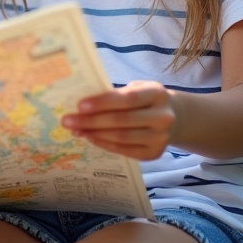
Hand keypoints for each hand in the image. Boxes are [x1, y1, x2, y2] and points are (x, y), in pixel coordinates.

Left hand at [61, 81, 176, 160]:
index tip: (80, 105)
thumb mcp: (138, 88)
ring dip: (94, 134)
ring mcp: (160, 138)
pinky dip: (104, 144)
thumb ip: (117, 94)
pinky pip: (124, 150)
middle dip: (91, 121)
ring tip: (76, 130)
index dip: (103, 103)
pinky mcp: (154, 154)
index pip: (127, 99)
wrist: (174, 117)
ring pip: (121, 137)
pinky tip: (90, 138)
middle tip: (68, 120)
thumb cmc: (146, 99)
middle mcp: (163, 117)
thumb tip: (83, 105)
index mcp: (157, 94)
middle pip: (121, 121)